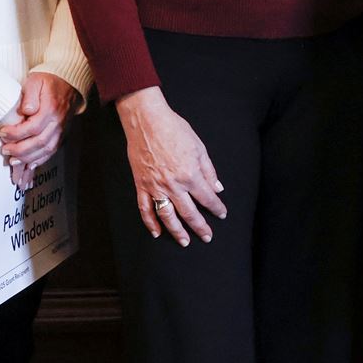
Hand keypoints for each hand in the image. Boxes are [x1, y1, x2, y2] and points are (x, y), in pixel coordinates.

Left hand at [0, 73, 75, 188]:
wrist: (68, 84)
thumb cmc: (49, 81)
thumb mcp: (36, 80)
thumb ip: (30, 95)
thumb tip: (26, 111)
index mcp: (51, 109)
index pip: (33, 127)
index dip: (16, 133)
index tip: (3, 133)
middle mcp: (58, 122)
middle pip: (39, 142)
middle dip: (19, 149)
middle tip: (5, 150)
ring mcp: (61, 130)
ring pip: (46, 149)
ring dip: (28, 158)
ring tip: (13, 160)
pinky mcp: (61, 134)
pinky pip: (52, 151)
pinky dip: (40, 160)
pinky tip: (30, 164)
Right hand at [116, 87, 226, 245]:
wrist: (147, 121)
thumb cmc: (174, 129)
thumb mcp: (199, 147)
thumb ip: (209, 171)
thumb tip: (217, 189)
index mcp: (190, 174)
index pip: (207, 198)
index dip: (216, 208)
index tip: (221, 214)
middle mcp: (174, 185)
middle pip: (189, 213)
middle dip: (200, 227)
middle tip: (207, 236)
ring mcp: (155, 187)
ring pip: (167, 216)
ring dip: (177, 231)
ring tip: (185, 241)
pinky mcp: (141, 185)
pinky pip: (145, 209)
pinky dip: (150, 223)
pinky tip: (157, 233)